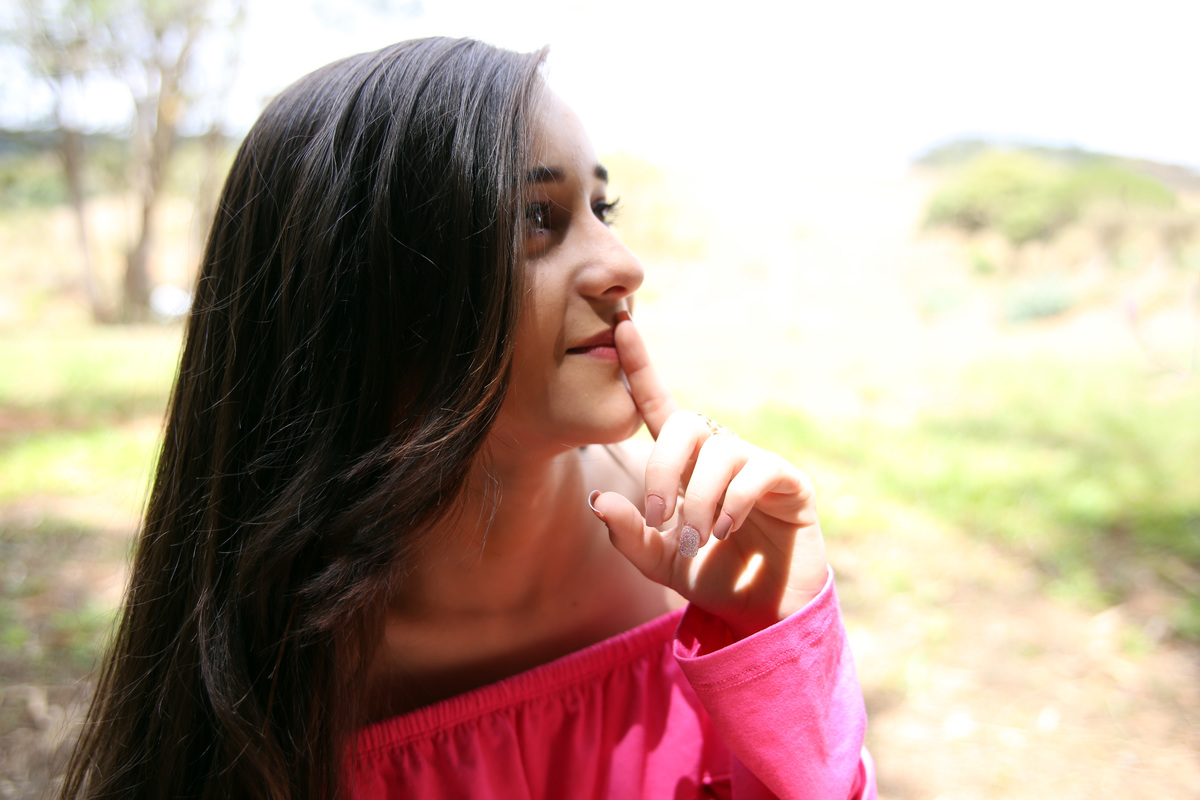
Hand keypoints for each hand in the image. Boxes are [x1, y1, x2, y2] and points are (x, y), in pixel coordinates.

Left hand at [589, 314, 829, 639]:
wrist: (762, 614)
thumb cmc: (711, 577)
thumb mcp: (658, 561)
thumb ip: (629, 533)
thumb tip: (599, 499)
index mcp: (685, 465)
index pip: (660, 406)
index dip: (641, 368)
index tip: (623, 327)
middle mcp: (720, 455)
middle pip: (685, 424)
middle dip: (663, 468)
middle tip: (659, 516)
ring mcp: (756, 465)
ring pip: (718, 452)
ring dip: (698, 498)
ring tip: (696, 537)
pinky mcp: (789, 482)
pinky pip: (756, 470)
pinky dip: (732, 502)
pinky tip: (725, 532)